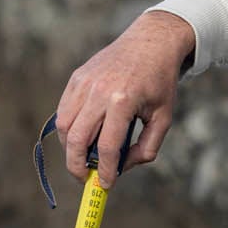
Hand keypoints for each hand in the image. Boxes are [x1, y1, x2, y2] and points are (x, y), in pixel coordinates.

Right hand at [55, 10, 194, 188]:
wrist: (150, 42)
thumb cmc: (159, 82)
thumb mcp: (164, 117)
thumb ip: (146, 147)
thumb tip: (122, 168)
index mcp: (123, 101)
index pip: (106, 147)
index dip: (104, 171)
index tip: (105, 184)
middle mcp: (99, 91)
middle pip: (77, 139)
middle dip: (77, 166)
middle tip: (85, 178)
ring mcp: (84, 83)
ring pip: (64, 126)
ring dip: (70, 148)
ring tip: (84, 157)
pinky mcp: (77, 77)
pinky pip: (64, 111)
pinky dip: (69, 129)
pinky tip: (82, 136)